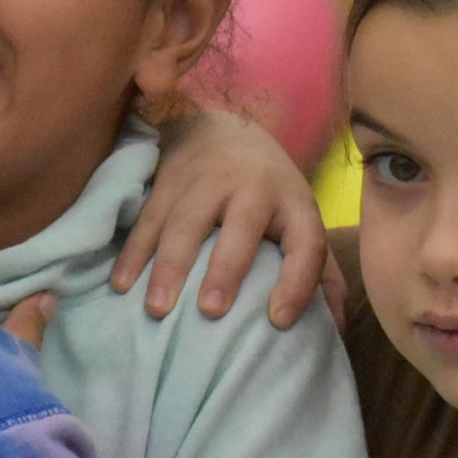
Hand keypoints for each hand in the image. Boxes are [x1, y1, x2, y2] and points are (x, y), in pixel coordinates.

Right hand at [111, 107, 327, 327]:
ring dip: (167, 266)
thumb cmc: (268, 194)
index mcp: (292, 202)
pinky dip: (133, 253)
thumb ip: (320, 272)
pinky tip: (121, 285)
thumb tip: (336, 329)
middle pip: (240, 226)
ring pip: (184, 223)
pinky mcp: (167, 182)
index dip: (298, 282)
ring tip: (156, 309)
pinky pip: (147, 219)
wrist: (221, 128)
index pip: (306, 242)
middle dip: (225, 268)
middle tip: (210, 311)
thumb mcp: (301, 221)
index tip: (280, 322)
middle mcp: (251, 187)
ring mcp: (204, 182)